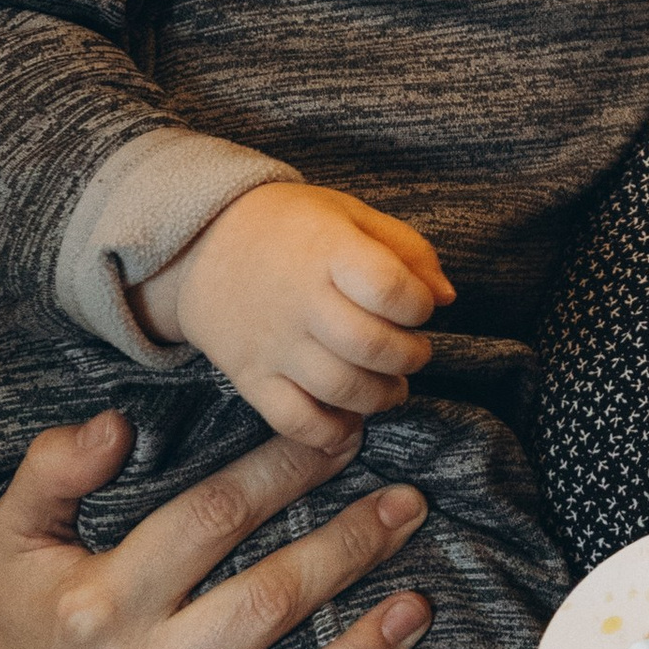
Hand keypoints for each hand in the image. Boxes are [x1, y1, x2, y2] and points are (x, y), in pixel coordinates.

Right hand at [0, 408, 433, 648]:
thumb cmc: (20, 617)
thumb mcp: (15, 534)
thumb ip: (55, 468)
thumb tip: (120, 424)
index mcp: (98, 603)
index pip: (211, 519)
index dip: (283, 470)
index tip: (345, 438)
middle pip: (264, 605)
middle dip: (346, 549)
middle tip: (408, 505)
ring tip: (419, 608)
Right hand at [138, 182, 452, 446]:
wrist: (202, 244)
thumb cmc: (290, 229)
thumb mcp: (349, 215)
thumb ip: (406, 249)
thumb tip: (446, 297)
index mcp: (327, 250)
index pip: (390, 289)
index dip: (419, 305)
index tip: (418, 306)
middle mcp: (299, 300)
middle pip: (370, 346)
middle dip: (410, 356)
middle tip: (412, 352)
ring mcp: (272, 343)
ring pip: (341, 389)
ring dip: (382, 396)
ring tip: (391, 385)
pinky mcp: (250, 377)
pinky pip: (294, 422)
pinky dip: (331, 432)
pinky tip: (350, 419)